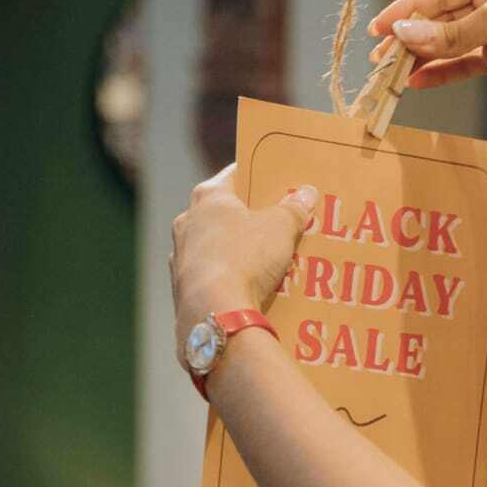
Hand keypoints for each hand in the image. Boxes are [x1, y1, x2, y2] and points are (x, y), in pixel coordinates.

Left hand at [170, 165, 316, 369]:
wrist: (215, 312)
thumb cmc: (245, 258)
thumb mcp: (281, 227)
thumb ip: (294, 208)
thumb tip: (306, 193)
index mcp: (209, 197)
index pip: (236, 174)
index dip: (258, 176)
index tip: (277, 182)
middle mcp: (188, 221)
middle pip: (224, 212)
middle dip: (251, 217)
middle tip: (279, 223)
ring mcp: (181, 256)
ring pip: (215, 245)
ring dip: (237, 250)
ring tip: (268, 260)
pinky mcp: (181, 287)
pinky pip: (211, 275)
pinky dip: (228, 278)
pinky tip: (249, 287)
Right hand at [367, 0, 486, 116]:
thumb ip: (448, 33)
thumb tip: (403, 35)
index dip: (407, 9)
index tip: (379, 28)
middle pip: (441, 18)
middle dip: (410, 38)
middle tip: (380, 58)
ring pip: (450, 43)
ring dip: (421, 58)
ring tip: (392, 74)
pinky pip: (464, 64)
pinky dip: (442, 72)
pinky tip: (419, 82)